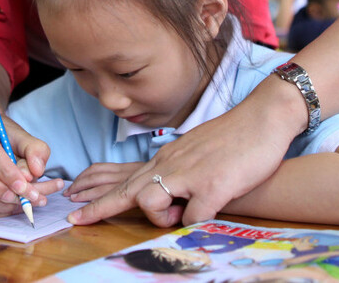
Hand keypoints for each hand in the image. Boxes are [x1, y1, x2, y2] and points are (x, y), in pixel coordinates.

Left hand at [66, 93, 296, 227]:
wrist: (263, 118)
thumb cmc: (234, 139)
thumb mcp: (196, 154)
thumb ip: (180, 174)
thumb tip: (174, 199)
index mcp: (166, 159)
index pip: (124, 178)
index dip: (98, 195)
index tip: (75, 206)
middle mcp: (171, 164)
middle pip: (126, 189)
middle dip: (98, 207)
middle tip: (75, 220)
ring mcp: (190, 174)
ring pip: (149, 201)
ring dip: (160, 217)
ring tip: (181, 214)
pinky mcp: (213, 185)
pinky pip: (194, 216)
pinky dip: (196, 222)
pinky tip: (208, 212)